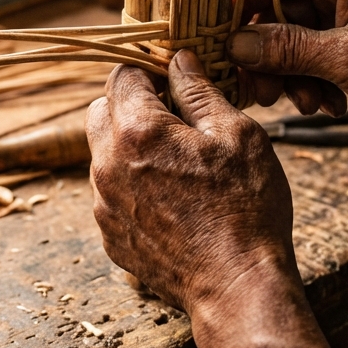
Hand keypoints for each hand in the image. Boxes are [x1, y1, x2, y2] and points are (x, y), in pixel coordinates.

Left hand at [85, 51, 298, 313]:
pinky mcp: (112, 235)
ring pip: (104, 154)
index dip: (149, 69)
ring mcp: (106, 205)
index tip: (174, 79)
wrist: (237, 287)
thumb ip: (200, 91)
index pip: (122, 74)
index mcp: (137, 132)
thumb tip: (180, 60)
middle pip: (101, 111)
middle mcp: (108, 166)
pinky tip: (175, 199)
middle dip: (132, 104)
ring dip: (132, 147)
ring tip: (181, 163)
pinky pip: (113, 194)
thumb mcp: (237, 134)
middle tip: (176, 117)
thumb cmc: (246, 209)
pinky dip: (134, 185)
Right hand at [229, 0, 347, 130]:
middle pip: (278, 12)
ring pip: (294, 39)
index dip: (242, 10)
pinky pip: (316, 56)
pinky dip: (315, 82)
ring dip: (293, 75)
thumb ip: (289, 48)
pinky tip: (331, 105)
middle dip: (269, 55)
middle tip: (261, 92)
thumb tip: (236, 44)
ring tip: (309, 105)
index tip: (223, 45)